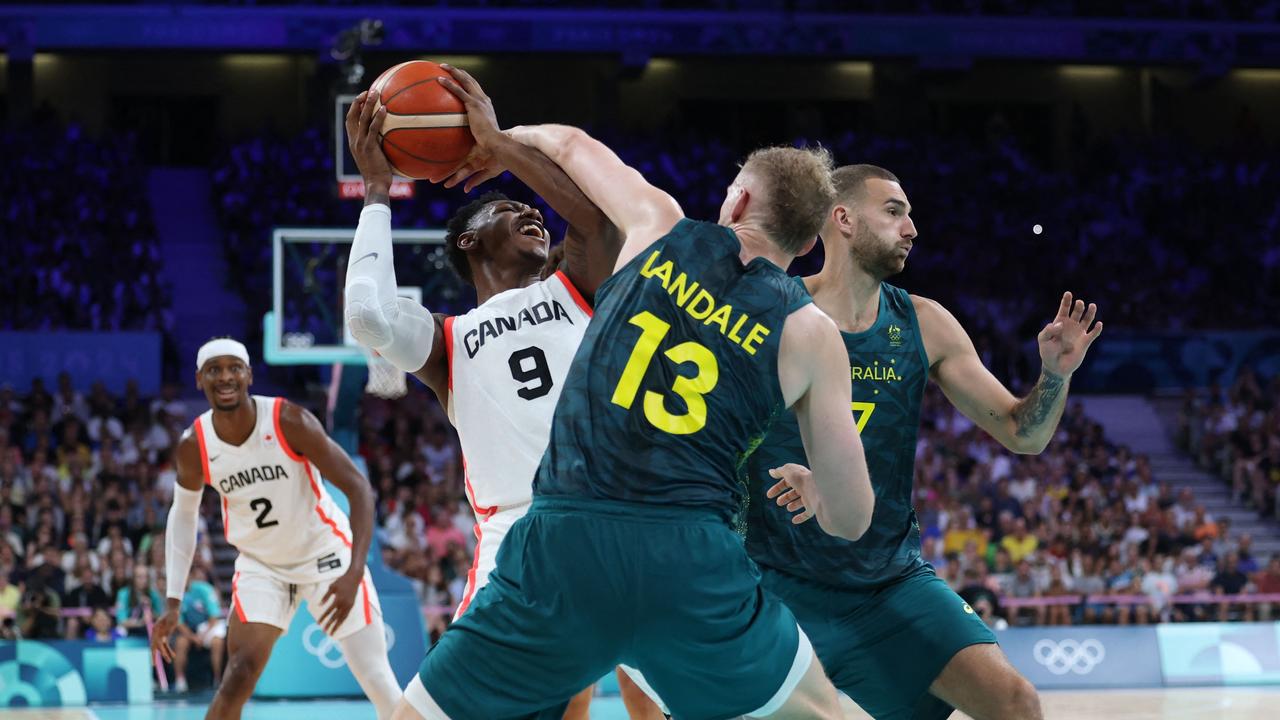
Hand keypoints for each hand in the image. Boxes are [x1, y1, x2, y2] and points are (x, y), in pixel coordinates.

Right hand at [150, 608, 179, 662]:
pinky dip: (169, 651)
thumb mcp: (171, 620)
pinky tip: (173, 655)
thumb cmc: (171, 614)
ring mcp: (161, 636)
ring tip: (170, 661)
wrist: (173, 611)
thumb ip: (168, 628)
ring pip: (162, 648)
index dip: (153, 651)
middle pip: (155, 647)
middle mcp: (156, 634)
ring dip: (165, 654)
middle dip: (154, 656)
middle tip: (153, 665)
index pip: (154, 643)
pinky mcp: (165, 636)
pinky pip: (166, 645)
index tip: (154, 657)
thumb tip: (164, 640)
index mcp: (155, 631)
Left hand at [317, 569, 361, 634]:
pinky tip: (338, 625)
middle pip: (335, 617)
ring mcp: (349, 605)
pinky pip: (346, 615)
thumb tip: (319, 605)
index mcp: (338, 599)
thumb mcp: (331, 587)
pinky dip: (342, 621)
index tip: (318, 623)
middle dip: (329, 625)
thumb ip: (325, 597)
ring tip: (331, 632)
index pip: (329, 611)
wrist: (354, 578)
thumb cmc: (341, 581)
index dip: (323, 618)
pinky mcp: (352, 605)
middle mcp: (344, 604)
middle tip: (323, 632)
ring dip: (336, 626)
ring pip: (342, 618)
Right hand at [344, 91, 393, 189]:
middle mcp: (354, 140)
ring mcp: (360, 143)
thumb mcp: (376, 158)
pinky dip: (378, 117)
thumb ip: (379, 147)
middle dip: (359, 100)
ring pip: (361, 117)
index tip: (363, 98)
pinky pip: (373, 128)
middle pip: (352, 114)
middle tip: (369, 90)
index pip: (350, 121)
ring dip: (367, 103)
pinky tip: (385, 109)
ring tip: (375, 92)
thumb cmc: (379, 175)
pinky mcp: (368, 147)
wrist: (375, 185)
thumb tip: (394, 138)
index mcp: (354, 142)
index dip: (355, 107)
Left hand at [438, 64, 506, 190]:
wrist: (501, 149)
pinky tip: (439, 79)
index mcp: (487, 112)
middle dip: (461, 75)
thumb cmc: (496, 155)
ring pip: (466, 81)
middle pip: (472, 84)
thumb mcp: (479, 162)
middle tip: (449, 68)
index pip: (477, 97)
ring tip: (443, 66)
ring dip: (455, 72)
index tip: (461, 85)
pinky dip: (450, 84)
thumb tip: (461, 191)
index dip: (470, 89)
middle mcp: (485, 104)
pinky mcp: (475, 106)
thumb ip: (469, 174)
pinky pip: (459, 91)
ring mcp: (480, 103)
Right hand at [767, 464, 819, 525]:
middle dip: (786, 497)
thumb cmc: (801, 478)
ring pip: (801, 502)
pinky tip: (794, 521)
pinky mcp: (813, 508)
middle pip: (794, 492)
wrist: (816, 490)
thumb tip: (771, 472)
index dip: (778, 488)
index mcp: (800, 477)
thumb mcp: (787, 471)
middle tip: (778, 502)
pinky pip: (807, 514)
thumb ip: (779, 471)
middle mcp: (806, 486)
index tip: (769, 495)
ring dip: (794, 505)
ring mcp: (810, 497)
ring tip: (788, 508)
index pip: (787, 482)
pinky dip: (800, 517)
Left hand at [1038, 291, 1102, 376]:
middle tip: (1079, 303)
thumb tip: (1061, 324)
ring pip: (1087, 320)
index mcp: (1060, 322)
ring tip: (1092, 306)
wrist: (1056, 367)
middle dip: (1079, 306)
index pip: (1064, 309)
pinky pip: (1093, 334)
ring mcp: (1079, 333)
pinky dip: (1097, 329)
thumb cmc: (1047, 352)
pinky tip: (1098, 324)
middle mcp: (1071, 325)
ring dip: (1090, 313)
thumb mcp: (1043, 340)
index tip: (1068, 293)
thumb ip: (1048, 330)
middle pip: (1077, 312)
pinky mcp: (1085, 342)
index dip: (1067, 301)